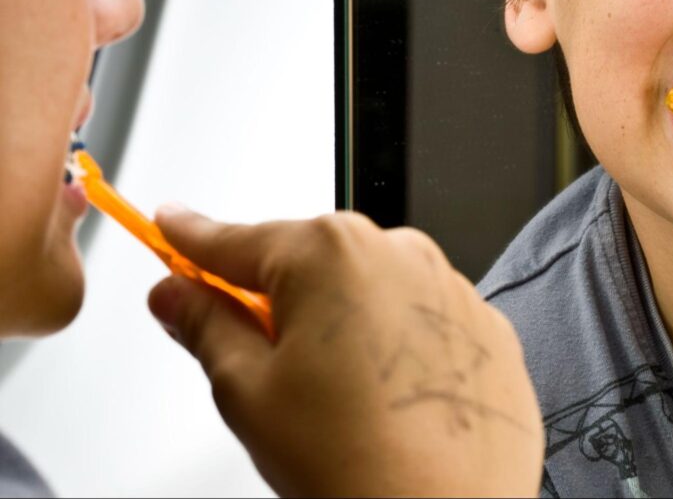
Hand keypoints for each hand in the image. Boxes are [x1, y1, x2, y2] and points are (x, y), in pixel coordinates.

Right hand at [149, 206, 543, 497]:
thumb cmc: (357, 463)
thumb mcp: (249, 392)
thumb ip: (207, 327)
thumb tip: (178, 296)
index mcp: (330, 254)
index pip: (238, 240)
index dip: (193, 238)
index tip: (172, 226)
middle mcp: (398, 253)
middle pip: (309, 263)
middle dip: (277, 301)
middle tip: (264, 364)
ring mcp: (449, 288)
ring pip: (368, 291)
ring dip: (342, 326)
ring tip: (338, 402)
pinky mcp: (482, 328)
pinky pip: (420, 321)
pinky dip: (396, 349)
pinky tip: (387, 402)